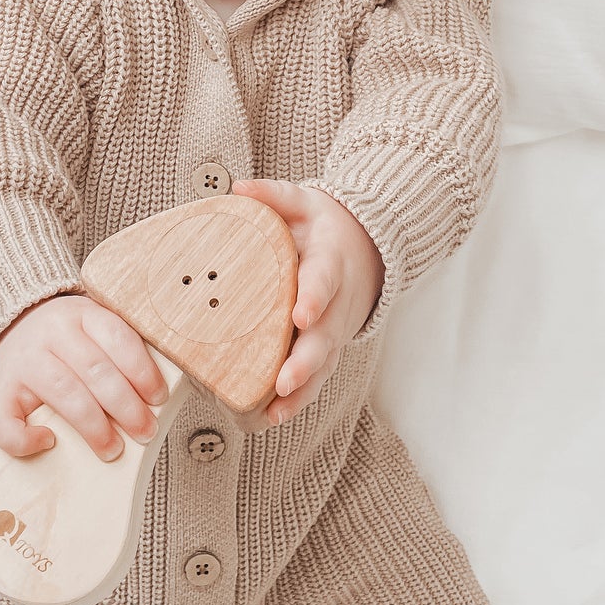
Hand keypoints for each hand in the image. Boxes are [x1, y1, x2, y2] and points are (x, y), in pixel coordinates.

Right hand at [0, 293, 170, 461]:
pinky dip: (25, 438)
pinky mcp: (0, 392)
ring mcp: (23, 362)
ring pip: (63, 393)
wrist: (9, 327)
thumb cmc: (65, 339)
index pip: (117, 339)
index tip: (158, 398)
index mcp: (81, 314)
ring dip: (94, 426)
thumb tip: (157, 395)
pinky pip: (4, 421)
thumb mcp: (93, 326)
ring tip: (113, 448)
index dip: (142, 371)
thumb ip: (120, 349)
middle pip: (95, 370)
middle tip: (146, 431)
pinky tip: (48, 442)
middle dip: (126, 406)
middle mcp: (51, 333)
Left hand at [230, 177, 385, 425]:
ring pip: (323, 363)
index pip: (324, 280)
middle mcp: (337, 302)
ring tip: (276, 410)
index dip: (314, 298)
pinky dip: (299, 398)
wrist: (366, 246)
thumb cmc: (324, 226)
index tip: (301, 314)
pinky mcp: (329, 346)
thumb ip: (273, 195)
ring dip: (302, 389)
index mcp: (330, 262)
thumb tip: (238, 187)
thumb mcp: (302, 201)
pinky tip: (274, 416)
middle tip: (285, 380)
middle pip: (324, 336)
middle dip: (305, 361)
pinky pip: (316, 376)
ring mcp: (335, 328)